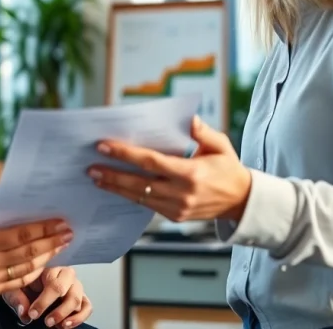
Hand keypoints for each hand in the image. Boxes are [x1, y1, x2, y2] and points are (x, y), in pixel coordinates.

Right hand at [0, 206, 72, 298]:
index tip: (61, 223)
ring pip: (28, 270)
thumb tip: (22, 207)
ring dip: (48, 258)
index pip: (22, 235)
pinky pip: (19, 282)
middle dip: (52, 242)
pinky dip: (34, 272)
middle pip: (29, 253)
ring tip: (61, 246)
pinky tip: (44, 261)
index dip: (44, 229)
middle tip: (69, 233)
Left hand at [3, 267, 91, 327]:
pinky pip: (87, 307)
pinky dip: (79, 318)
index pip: (54, 285)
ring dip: (68, 315)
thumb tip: (24, 312)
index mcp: (51, 269)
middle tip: (46, 322)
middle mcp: (67, 276)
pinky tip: (66, 325)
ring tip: (56, 325)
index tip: (33, 314)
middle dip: (59, 311)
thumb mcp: (14, 290)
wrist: (27, 289)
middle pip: (71, 293)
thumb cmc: (22, 286)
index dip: (44, 302)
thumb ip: (17, 299)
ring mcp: (75, 287)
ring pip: (79, 301)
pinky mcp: (81, 298)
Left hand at [88, 115, 251, 221]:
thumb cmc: (228, 168)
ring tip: (96, 178)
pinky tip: (115, 188)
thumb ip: (201, 131)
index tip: (104, 147)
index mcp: (192, 173)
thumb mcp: (220, 144)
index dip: (125, 155)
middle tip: (90, 166)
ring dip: (116, 187)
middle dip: (112, 174)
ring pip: (138, 198)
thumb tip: (187, 117)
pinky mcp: (175, 216)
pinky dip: (129, 196)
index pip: (151, 162)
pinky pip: (146, 206)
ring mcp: (177, 208)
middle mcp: (182, 193)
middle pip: (138, 184)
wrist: (242, 201)